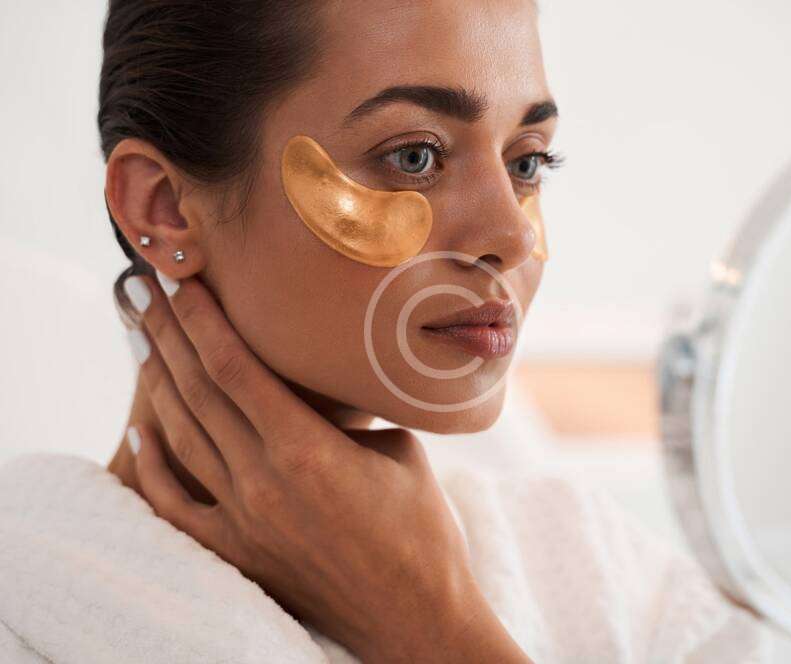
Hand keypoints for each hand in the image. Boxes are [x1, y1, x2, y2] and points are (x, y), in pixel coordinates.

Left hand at [123, 272, 525, 662]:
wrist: (414, 617)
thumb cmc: (423, 531)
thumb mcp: (400, 449)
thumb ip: (354, 412)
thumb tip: (335, 374)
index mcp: (307, 451)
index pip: (235, 368)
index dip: (204, 320)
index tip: (185, 282)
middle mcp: (263, 483)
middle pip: (198, 393)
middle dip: (170, 335)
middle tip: (148, 292)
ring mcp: (243, 522)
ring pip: (183, 437)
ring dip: (159, 383)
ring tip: (146, 340)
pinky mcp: (237, 553)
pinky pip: (175, 504)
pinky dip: (153, 463)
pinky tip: (141, 428)